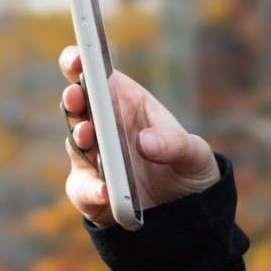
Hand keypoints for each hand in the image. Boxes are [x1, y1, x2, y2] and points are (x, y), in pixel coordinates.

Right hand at [59, 46, 220, 225]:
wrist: (188, 213)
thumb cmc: (190, 170)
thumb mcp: (196, 155)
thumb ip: (176, 144)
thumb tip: (145, 142)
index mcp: (128, 105)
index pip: (101, 77)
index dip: (83, 63)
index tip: (76, 58)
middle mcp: (106, 128)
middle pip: (79, 107)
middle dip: (74, 100)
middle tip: (76, 98)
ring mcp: (95, 158)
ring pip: (75, 144)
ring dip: (79, 139)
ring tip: (89, 136)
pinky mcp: (92, 191)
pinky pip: (83, 189)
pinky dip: (91, 190)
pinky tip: (105, 191)